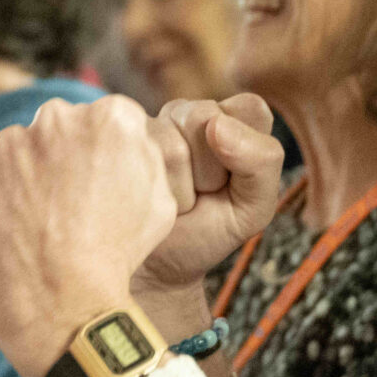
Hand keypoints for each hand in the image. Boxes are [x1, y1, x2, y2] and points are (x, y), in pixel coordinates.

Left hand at [0, 95, 178, 376]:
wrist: (62, 305)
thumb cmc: (118, 257)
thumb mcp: (161, 202)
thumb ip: (143, 155)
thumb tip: (126, 140)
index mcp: (108, 119)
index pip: (106, 123)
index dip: (104, 159)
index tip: (100, 188)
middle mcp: (53, 120)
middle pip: (56, 133)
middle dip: (59, 162)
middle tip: (65, 211)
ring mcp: (3, 148)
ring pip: (14, 159)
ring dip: (22, 183)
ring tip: (35, 232)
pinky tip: (7, 240)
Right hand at [130, 94, 285, 298]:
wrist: (156, 266)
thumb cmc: (209, 232)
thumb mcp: (254, 208)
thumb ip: (262, 161)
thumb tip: (216, 124)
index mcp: (234, 117)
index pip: (249, 109)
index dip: (244, 150)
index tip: (233, 181)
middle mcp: (191, 111)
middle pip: (205, 118)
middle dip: (207, 172)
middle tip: (199, 195)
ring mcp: (150, 123)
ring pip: (170, 143)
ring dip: (176, 186)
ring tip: (172, 199)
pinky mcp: (115, 139)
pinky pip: (136, 158)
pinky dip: (147, 192)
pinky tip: (144, 198)